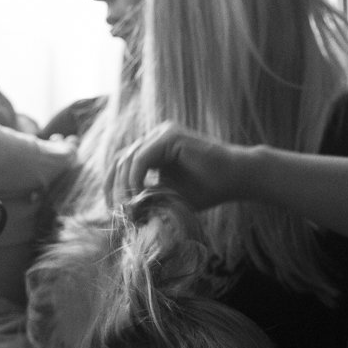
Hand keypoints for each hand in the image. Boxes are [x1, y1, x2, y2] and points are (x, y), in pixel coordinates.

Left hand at [109, 121, 246, 209]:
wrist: (237, 178)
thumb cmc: (208, 189)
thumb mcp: (170, 197)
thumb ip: (147, 198)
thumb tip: (120, 211)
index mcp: (153, 150)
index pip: (121, 166)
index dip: (111, 188)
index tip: (112, 211)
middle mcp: (155, 138)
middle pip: (119, 161)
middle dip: (113, 189)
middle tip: (116, 213)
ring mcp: (161, 134)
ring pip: (127, 159)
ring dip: (124, 186)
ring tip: (128, 208)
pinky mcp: (169, 136)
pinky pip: (141, 157)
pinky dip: (135, 177)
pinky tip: (138, 194)